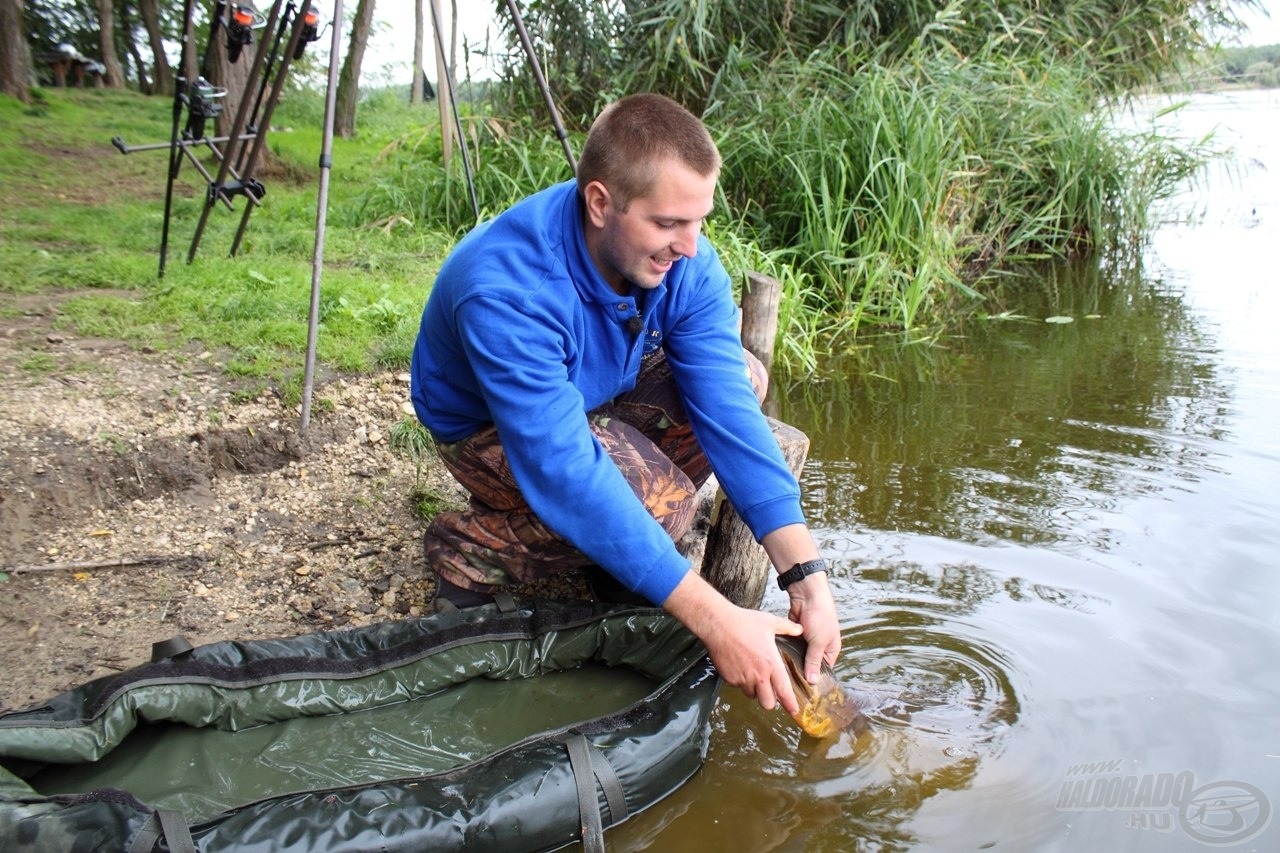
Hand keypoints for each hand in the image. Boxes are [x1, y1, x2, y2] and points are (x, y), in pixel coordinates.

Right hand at [663, 572, 804, 714]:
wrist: (718, 625)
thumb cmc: (744, 622)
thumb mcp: (770, 622)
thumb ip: (787, 627)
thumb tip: (800, 629)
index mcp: (771, 664)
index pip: (784, 691)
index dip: (790, 704)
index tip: (794, 711)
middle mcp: (758, 675)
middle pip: (768, 703)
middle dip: (770, 700)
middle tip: (770, 692)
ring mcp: (742, 678)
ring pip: (752, 695)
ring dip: (755, 690)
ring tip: (754, 674)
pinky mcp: (729, 678)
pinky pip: (738, 686)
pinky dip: (741, 681)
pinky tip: (740, 666)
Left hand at [785, 570, 841, 684]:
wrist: (807, 593)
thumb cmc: (820, 615)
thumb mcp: (819, 641)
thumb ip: (814, 661)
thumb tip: (813, 682)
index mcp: (830, 650)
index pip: (823, 671)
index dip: (814, 680)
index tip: (802, 692)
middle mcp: (819, 646)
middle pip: (809, 664)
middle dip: (800, 672)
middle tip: (788, 685)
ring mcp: (807, 640)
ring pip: (798, 656)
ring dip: (791, 661)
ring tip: (780, 675)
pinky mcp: (795, 634)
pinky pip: (790, 646)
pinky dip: (785, 651)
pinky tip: (776, 660)